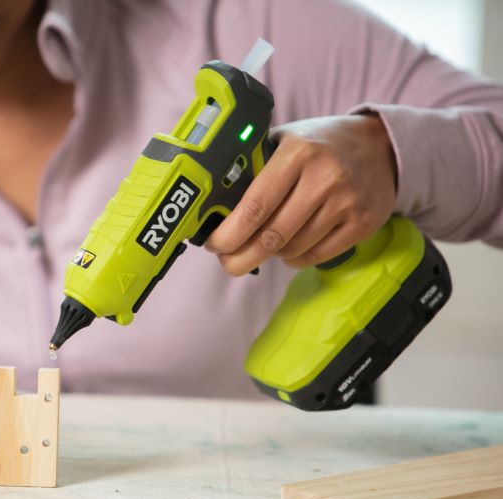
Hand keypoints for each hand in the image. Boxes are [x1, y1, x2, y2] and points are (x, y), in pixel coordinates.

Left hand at [205, 114, 396, 274]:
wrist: (382, 147)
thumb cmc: (321, 145)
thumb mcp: (286, 140)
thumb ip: (255, 165)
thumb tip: (216, 204)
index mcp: (298, 153)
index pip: (255, 206)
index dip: (229, 233)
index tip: (214, 244)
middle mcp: (324, 178)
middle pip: (271, 236)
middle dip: (241, 257)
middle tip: (228, 262)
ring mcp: (346, 203)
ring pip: (291, 249)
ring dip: (269, 254)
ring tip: (262, 243)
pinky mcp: (362, 224)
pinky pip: (314, 256)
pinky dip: (294, 258)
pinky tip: (288, 246)